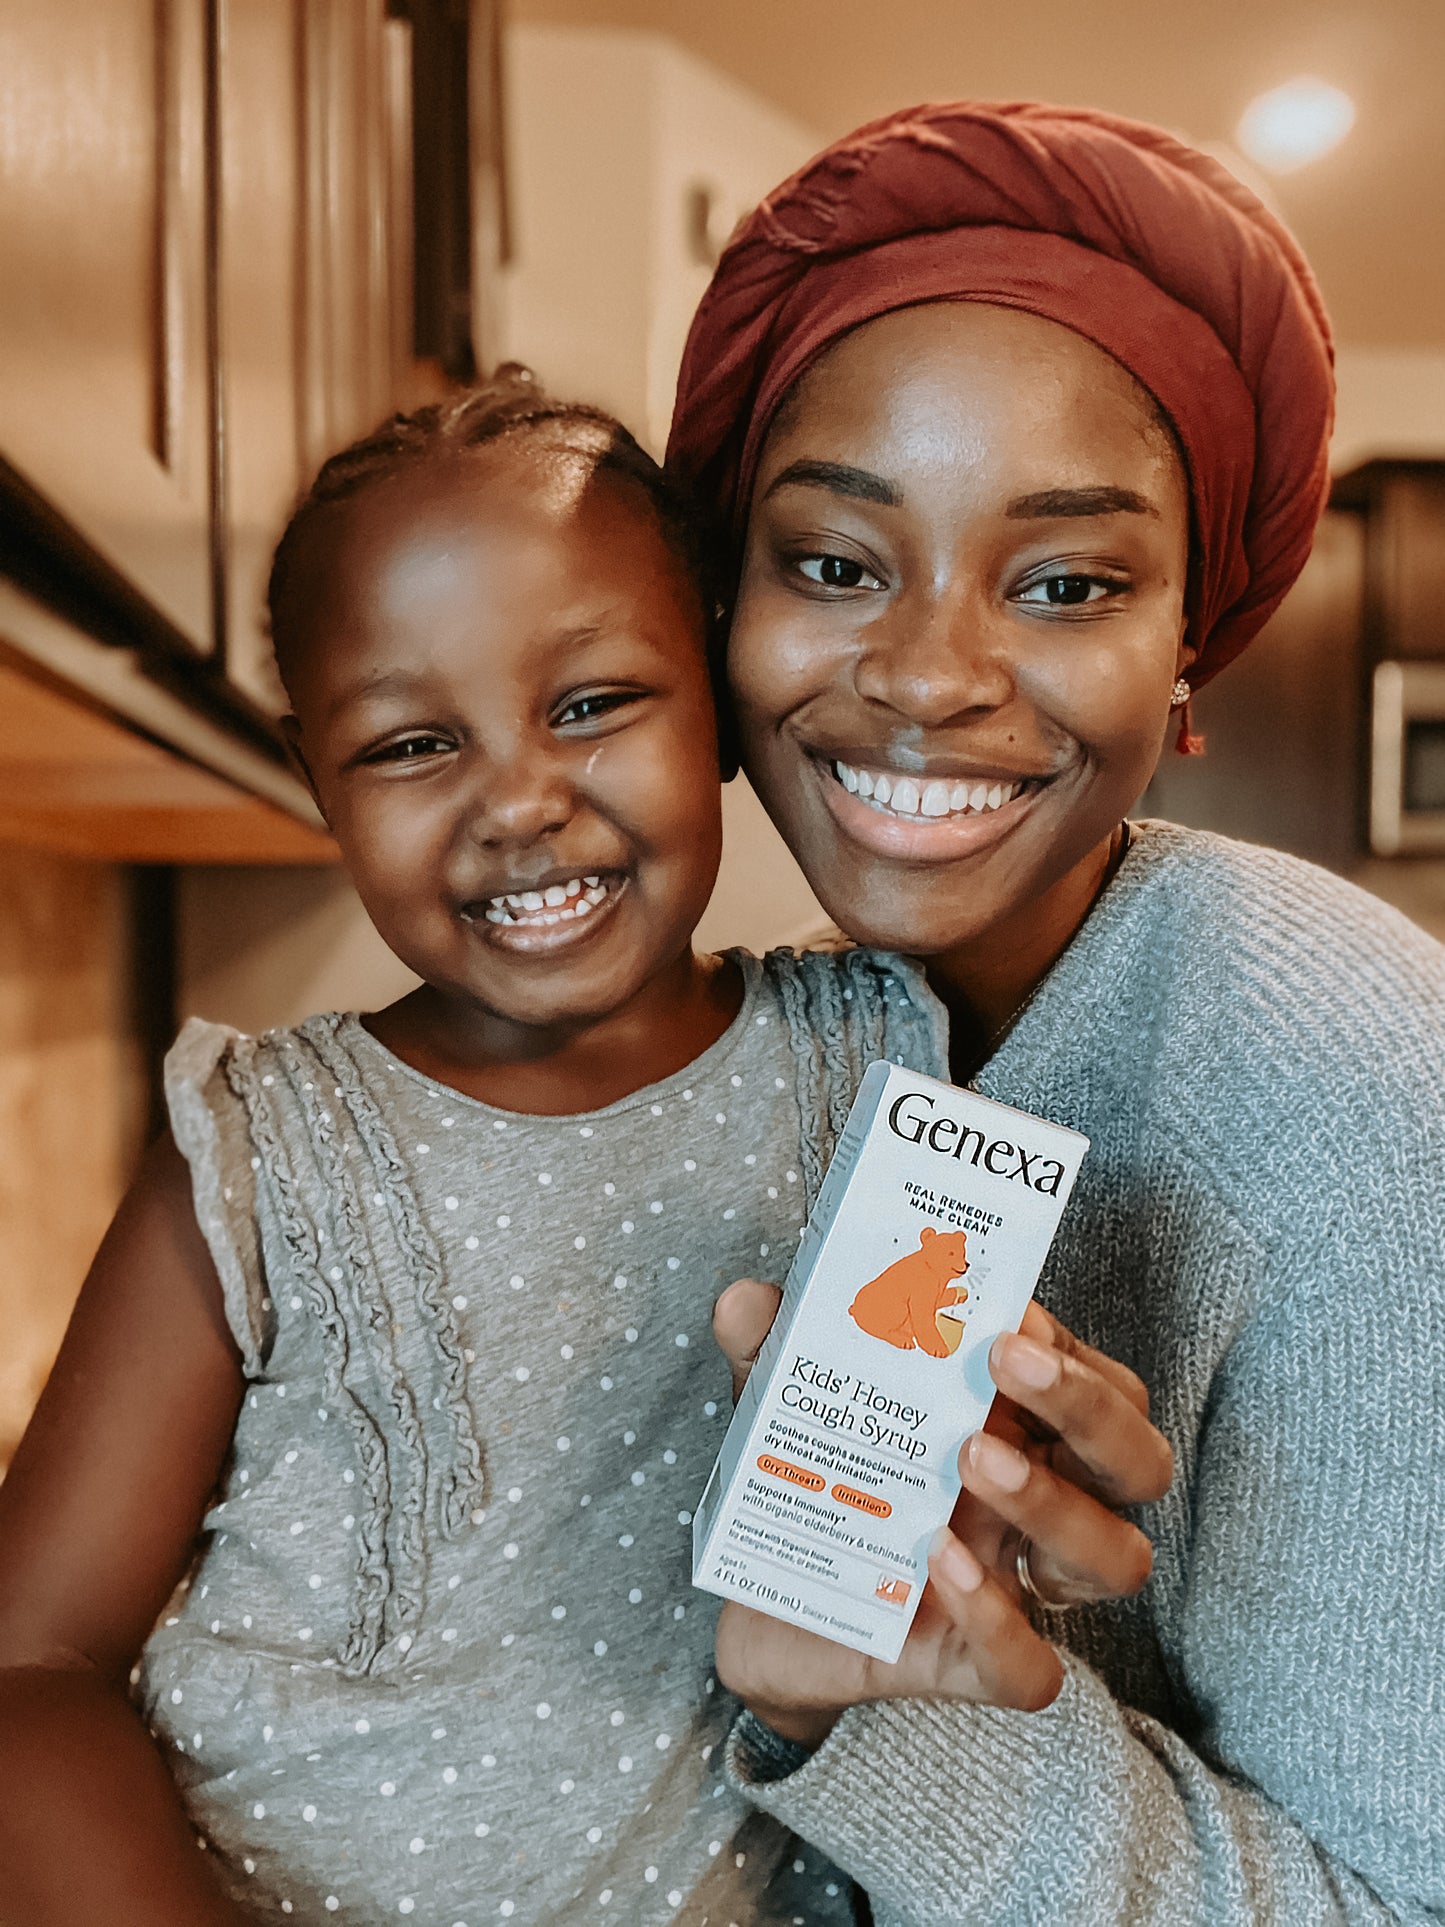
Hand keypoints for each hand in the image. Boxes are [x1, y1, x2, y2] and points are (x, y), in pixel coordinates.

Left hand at [709, 1281, 1172, 1745]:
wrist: (759, 1611)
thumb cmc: (810, 1482)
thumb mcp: (786, 1403)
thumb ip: (770, 1346)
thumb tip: (744, 1299)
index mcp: (1021, 1426)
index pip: (1102, 1385)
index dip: (1070, 1349)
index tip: (1007, 1311)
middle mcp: (1042, 1504)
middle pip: (1137, 1462)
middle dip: (1090, 1408)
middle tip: (1007, 1362)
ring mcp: (1018, 1586)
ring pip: (1114, 1560)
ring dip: (1053, 1502)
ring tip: (970, 1459)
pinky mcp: (973, 1668)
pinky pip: (1031, 1668)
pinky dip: (995, 1616)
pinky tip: (938, 1562)